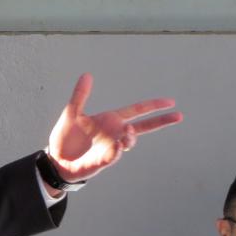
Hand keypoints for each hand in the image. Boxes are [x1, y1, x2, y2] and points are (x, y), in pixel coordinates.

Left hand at [46, 73, 181, 182]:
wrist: (57, 159)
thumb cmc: (66, 137)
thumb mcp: (72, 112)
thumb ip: (81, 95)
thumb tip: (87, 75)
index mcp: (111, 120)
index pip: (137, 111)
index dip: (153, 106)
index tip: (171, 102)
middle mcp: (115, 133)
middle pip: (143, 127)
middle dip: (160, 121)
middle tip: (178, 116)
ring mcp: (111, 147)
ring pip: (129, 141)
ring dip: (131, 136)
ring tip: (129, 130)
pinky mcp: (102, 160)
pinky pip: (114, 155)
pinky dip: (117, 150)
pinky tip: (118, 144)